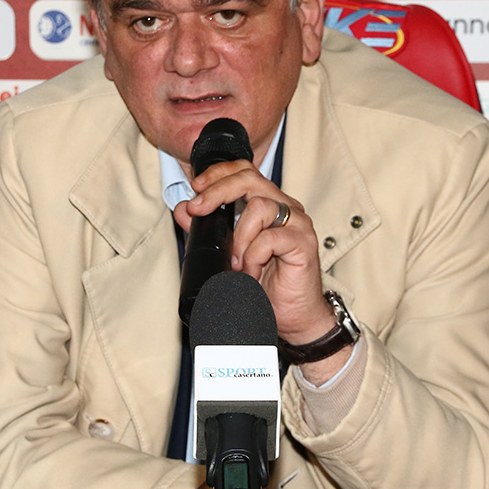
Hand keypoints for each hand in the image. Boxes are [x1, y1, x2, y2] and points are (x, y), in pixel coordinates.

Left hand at [173, 159, 332, 342]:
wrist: (291, 317)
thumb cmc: (266, 285)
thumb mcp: (228, 254)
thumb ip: (207, 229)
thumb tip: (183, 210)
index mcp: (269, 204)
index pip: (244, 171)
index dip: (218, 173)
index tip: (195, 187)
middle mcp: (286, 208)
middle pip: (250, 178)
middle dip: (218, 191)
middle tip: (198, 209)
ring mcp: (298, 224)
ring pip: (260, 206)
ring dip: (239, 236)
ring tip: (235, 262)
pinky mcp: (304, 243)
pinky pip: (271, 238)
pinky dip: (253, 257)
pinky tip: (250, 273)